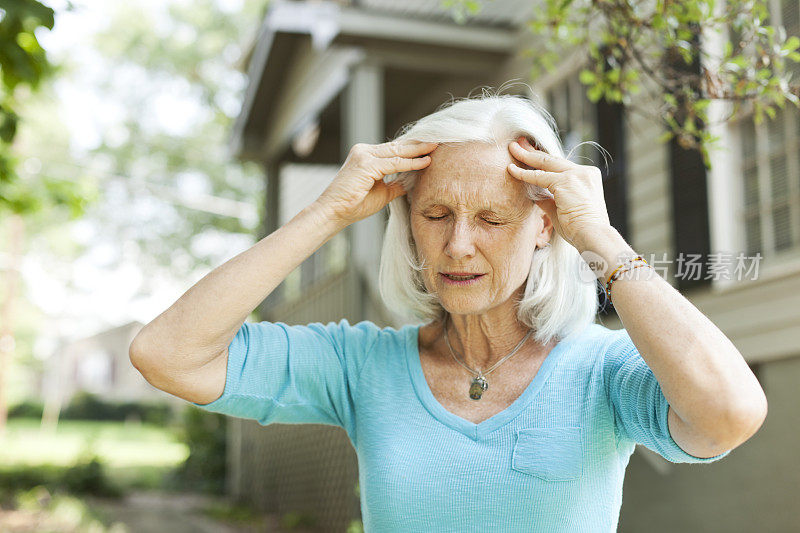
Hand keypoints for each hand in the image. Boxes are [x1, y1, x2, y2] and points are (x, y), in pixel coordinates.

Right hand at [314, 140, 437, 227]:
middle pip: (397, 146)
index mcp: (366, 156)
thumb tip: (411, 181)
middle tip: (438, 140)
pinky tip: (425, 162)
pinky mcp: (366, 164)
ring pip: (398, 151)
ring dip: (418, 150)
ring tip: (435, 147)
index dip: (413, 148)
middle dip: (419, 144)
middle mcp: (364, 151)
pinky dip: (411, 163)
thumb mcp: (382, 193)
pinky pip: (395, 163)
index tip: (430, 148)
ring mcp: (364, 155)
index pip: (394, 149)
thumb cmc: (354, 205)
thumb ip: (396, 184)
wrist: (334, 213)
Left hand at [507, 136, 611, 250]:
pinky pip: (539, 177)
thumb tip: (536, 196)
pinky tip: (512, 169)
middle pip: (553, 159)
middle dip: (533, 150)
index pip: (561, 166)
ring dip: (526, 156)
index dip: (543, 160)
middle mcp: (584, 172)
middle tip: (518, 142)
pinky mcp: (567, 181)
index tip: (531, 153)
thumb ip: (549, 201)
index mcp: (588, 178)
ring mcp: (577, 175)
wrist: (593, 236)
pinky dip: (524, 174)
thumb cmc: (580, 229)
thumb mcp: (563, 210)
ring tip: (512, 148)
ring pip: (545, 163)